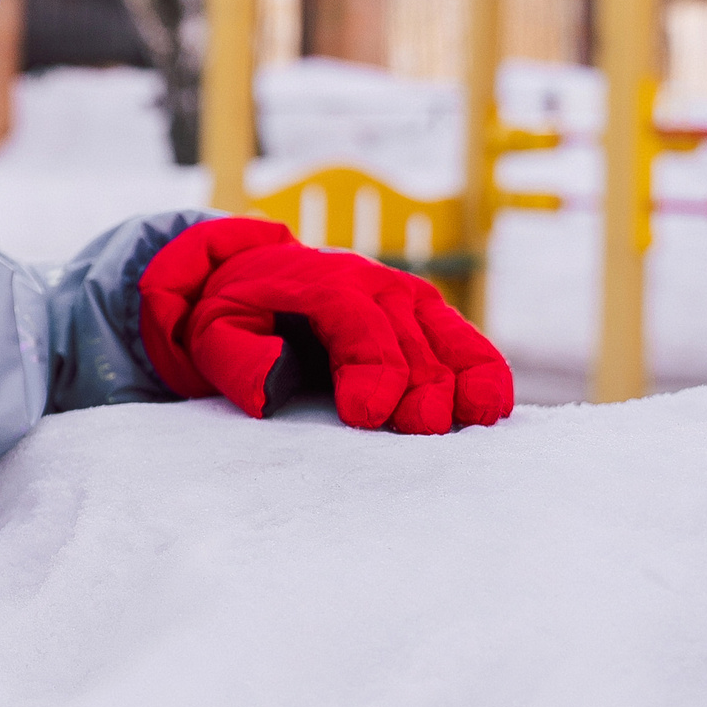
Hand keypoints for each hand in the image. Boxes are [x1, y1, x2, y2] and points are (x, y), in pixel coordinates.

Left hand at [137, 218, 513, 433]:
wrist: (259, 274)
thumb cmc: (238, 311)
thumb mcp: (216, 330)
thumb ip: (239, 356)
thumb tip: (275, 380)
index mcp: (325, 284)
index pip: (361, 327)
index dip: (372, 373)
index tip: (367, 416)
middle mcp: (377, 284)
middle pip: (413, 345)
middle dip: (420, 392)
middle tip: (416, 432)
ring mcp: (410, 298)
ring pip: (453, 342)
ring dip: (465, 384)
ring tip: (470, 423)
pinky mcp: (429, 316)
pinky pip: (470, 344)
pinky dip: (486, 374)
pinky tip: (490, 411)